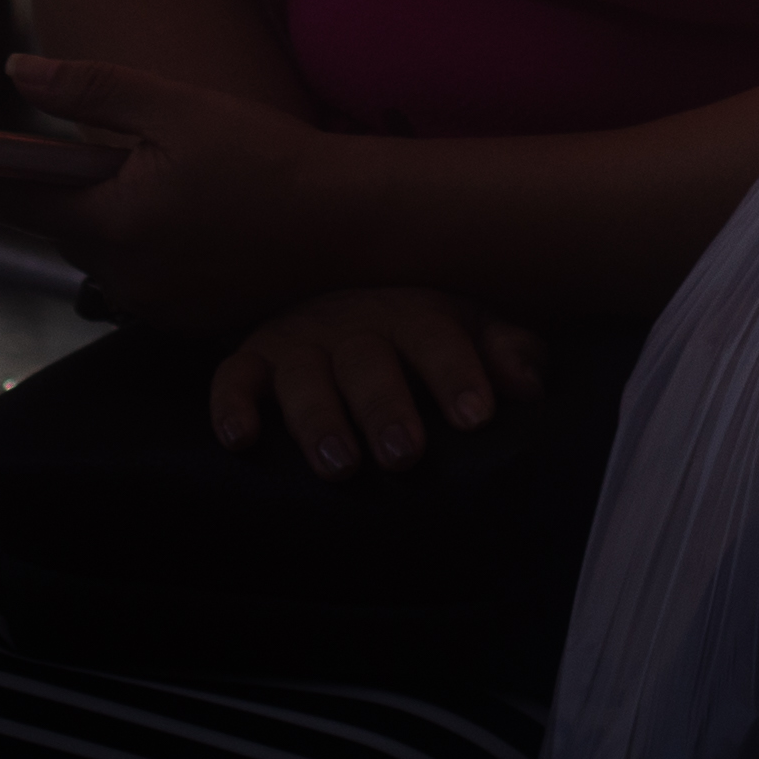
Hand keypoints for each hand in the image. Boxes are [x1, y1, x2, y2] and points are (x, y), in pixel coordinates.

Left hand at [0, 52, 325, 329]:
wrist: (347, 224)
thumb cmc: (264, 155)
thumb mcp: (178, 107)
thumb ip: (92, 90)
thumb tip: (15, 72)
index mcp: (114, 221)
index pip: (16, 202)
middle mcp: (123, 277)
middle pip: (63, 229)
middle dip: (62, 194)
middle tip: (80, 153)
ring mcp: (154, 308)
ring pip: (104, 255)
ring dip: (110, 220)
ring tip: (161, 178)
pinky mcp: (184, 323)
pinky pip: (142, 279)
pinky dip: (148, 246)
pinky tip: (191, 216)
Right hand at [212, 288, 544, 478]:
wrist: (336, 293)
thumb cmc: (415, 332)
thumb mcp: (469, 332)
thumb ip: (507, 352)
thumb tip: (528, 383)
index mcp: (412, 313)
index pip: (436, 335)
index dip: (456, 373)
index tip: (475, 416)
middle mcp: (353, 323)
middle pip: (367, 359)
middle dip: (385, 406)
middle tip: (404, 454)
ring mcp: (299, 342)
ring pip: (303, 375)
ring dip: (319, 419)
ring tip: (339, 466)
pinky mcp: (252, 360)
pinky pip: (232, 378)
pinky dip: (230, 405)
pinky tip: (241, 439)